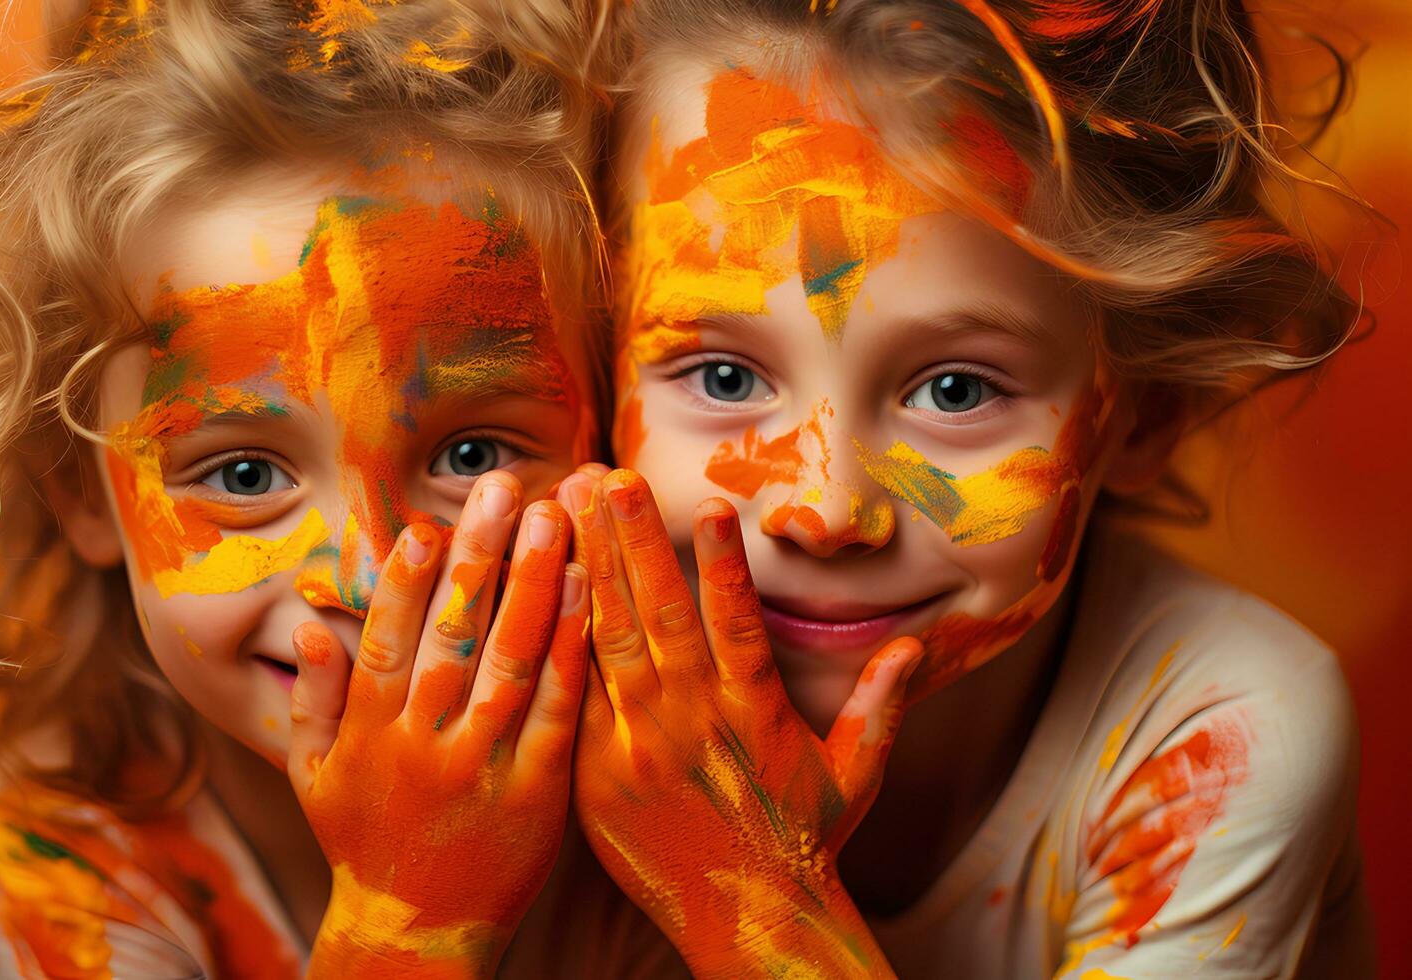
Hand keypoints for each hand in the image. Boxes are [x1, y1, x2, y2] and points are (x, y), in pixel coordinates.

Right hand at [288, 472, 589, 978]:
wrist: (420, 935)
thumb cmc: (365, 846)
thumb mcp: (313, 780)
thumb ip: (310, 701)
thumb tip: (307, 625)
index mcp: (369, 735)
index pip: (386, 641)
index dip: (403, 580)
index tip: (425, 523)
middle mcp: (425, 745)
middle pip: (455, 636)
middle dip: (481, 556)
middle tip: (505, 487)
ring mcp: (485, 768)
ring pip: (512, 662)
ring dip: (535, 583)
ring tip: (558, 518)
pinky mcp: (539, 792)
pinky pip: (559, 710)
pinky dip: (571, 649)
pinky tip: (587, 595)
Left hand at [558, 469, 921, 978]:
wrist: (746, 918)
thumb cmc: (802, 840)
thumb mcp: (853, 774)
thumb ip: (879, 705)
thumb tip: (915, 645)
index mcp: (753, 716)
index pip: (738, 626)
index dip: (725, 566)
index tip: (713, 505)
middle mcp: (691, 724)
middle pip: (658, 619)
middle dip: (633, 542)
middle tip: (609, 477)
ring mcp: (635, 747)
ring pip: (605, 643)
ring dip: (587, 570)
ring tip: (569, 510)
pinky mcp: (593, 771)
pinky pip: (568, 696)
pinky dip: (554, 641)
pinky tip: (539, 589)